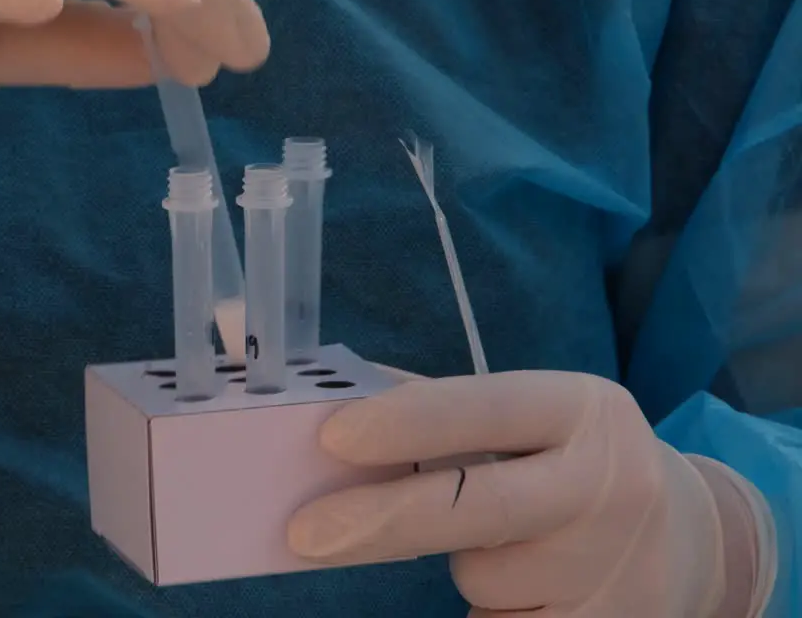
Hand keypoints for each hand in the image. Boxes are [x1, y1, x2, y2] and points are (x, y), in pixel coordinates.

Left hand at [287, 371, 776, 616]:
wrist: (687, 542)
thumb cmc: (569, 463)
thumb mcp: (531, 418)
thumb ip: (439, 407)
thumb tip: (323, 396)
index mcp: (582, 409)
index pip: (487, 408)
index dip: (409, 422)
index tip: (334, 437)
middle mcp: (610, 484)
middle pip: (473, 507)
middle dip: (380, 521)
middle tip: (305, 534)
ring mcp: (612, 566)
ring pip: (480, 575)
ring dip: (468, 566)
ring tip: (514, 545)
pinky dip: (495, 609)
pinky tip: (533, 586)